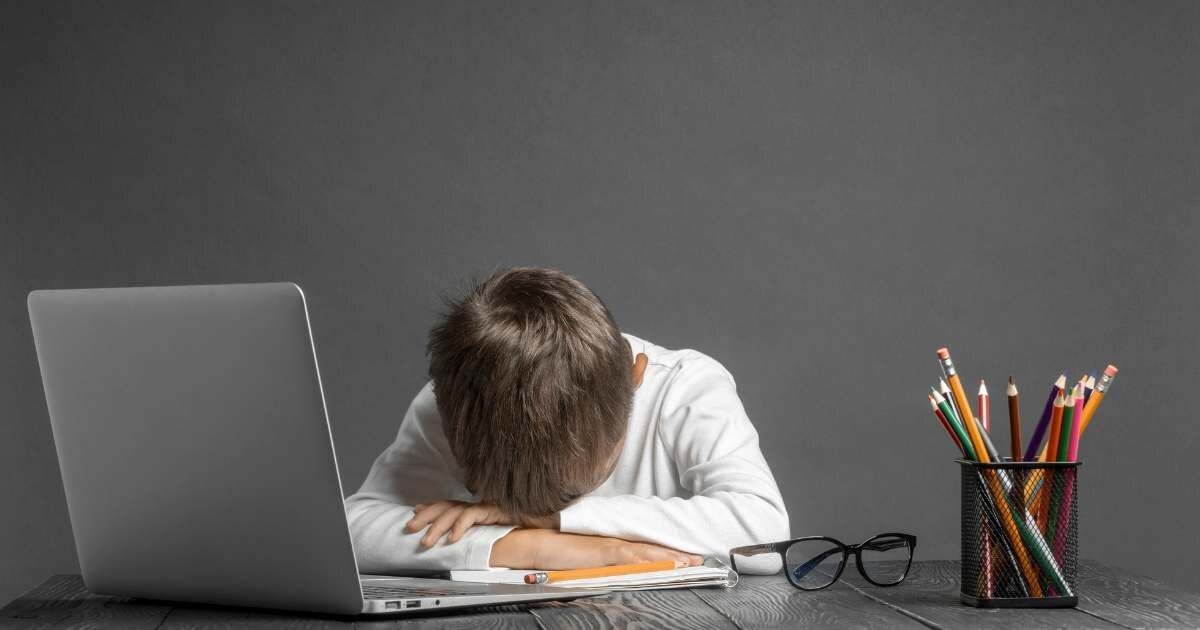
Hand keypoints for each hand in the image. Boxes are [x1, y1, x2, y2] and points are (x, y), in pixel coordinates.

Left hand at [406, 500, 513, 547]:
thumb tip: (456, 540)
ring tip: (427, 541)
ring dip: (438, 526)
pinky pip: (473, 515)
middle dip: (426, 517)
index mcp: (476, 508)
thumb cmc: (522, 529)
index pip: (449, 505)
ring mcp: (486, 506)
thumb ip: (476, 533)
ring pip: (455, 511)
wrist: (546, 524)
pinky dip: (461, 525)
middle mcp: (479, 504)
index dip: (431, 508)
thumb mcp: (492, 534)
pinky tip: (453, 538)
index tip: (414, 513)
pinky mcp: (495, 509)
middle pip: (446, 506)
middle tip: (409, 528)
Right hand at [489, 529, 702, 569]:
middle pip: (650, 547)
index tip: (684, 555)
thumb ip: (599, 560)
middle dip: (676, 553)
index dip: (665, 550)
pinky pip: (628, 556)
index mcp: (611, 543)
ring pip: (645, 551)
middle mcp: (614, 541)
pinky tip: (660, 564)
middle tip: (698, 558)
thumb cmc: (555, 550)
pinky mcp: (601, 551)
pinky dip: (646, 560)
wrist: (535, 541)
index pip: (643, 546)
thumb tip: (611, 567)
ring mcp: (608, 545)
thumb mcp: (583, 557)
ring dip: (668, 557)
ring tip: (689, 562)